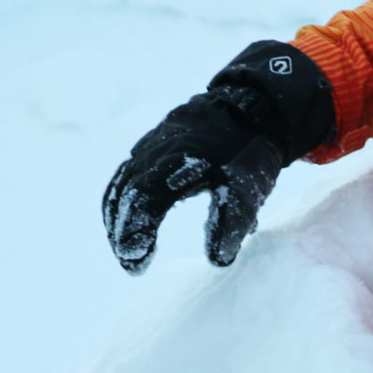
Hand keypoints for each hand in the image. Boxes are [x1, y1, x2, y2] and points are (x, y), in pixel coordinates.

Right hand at [102, 89, 285, 271]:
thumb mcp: (248, 189)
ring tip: (129, 246)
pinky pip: (127, 170)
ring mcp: (151, 144)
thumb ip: (232, 224)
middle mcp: (154, 153)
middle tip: (132, 264)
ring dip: (118, 217)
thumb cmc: (251, 151)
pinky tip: (134, 214)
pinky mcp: (155, 141)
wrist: (254, 106)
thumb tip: (218, 260)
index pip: (139, 206)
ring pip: (120, 183)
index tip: (138, 266)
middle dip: (121, 234)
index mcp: (174, 165)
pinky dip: (123, 197)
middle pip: (122, 197)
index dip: (133, 238)